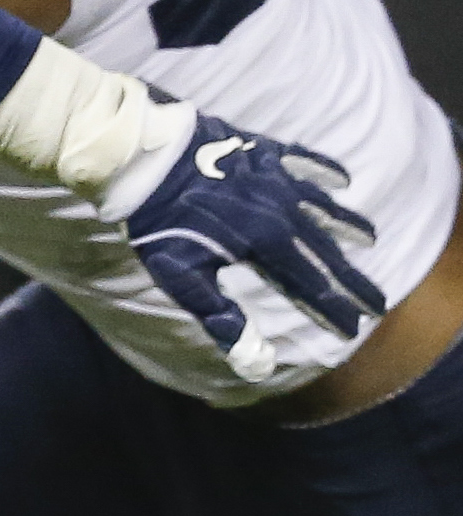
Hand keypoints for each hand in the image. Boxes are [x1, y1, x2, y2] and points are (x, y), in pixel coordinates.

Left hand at [118, 110, 383, 379]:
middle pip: (325, 251)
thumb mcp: (183, 279)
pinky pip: (302, 159)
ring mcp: (272, 178)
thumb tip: (256, 366)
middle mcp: (279, 210)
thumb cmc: (157, 224)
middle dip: (351, 280)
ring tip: (368, 237)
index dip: (333, 310)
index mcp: (265, 244)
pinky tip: (342, 179)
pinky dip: (324, 169)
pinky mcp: (258, 150)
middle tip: (378, 301)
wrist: (138, 159)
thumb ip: (222, 319)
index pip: (310, 286)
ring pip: (321, 205)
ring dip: (347, 224)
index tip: (354, 328)